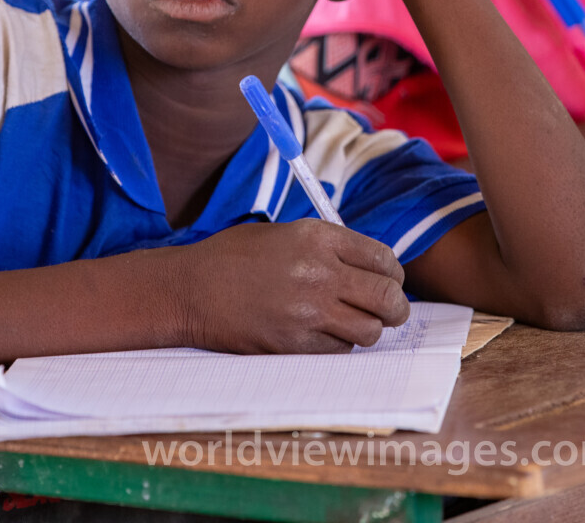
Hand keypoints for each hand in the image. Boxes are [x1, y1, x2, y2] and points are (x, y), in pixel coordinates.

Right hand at [172, 220, 408, 352]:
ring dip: (367, 329)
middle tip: (390, 311)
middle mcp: (320, 273)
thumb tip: (368, 267)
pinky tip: (322, 334)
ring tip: (353, 324)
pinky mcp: (294, 343)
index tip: (390, 281)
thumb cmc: (233, 257)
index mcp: (319, 238)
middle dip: (395, 307)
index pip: (384, 260)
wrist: (190, 289)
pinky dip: (338, 344)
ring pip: (369, 330)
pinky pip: (339, 350)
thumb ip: (329, 247)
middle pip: (388, 297)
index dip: (393, 275)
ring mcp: (308, 311)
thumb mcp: (285, 234)